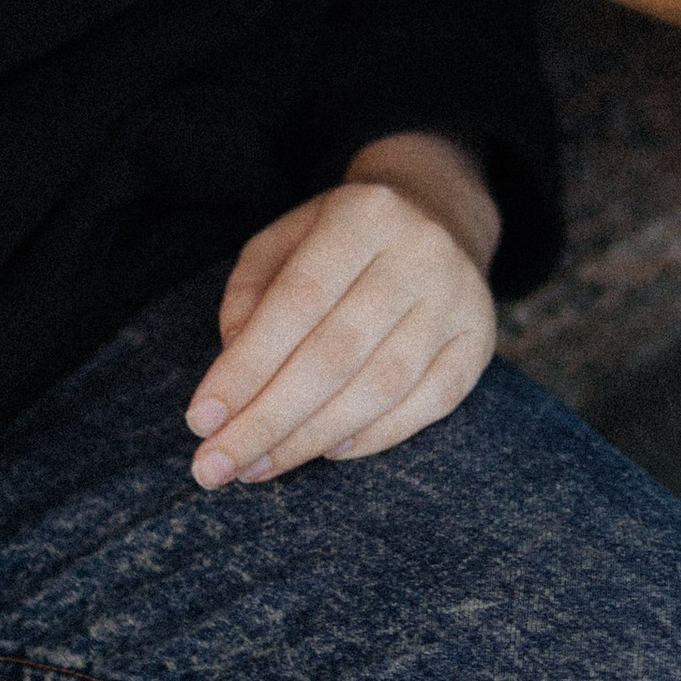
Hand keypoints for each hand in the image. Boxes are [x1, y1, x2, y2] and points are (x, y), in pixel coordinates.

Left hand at [185, 133, 500, 489]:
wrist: (438, 214)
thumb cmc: (339, 239)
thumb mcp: (284, 241)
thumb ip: (248, 299)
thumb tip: (234, 384)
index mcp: (365, 213)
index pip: (298, 300)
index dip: (247, 366)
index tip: (200, 420)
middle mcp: (421, 251)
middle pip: (337, 353)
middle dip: (269, 419)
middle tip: (217, 467)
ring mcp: (459, 297)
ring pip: (381, 386)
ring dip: (311, 438)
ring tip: (259, 467)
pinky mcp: (480, 339)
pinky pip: (430, 403)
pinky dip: (375, 437)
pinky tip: (327, 450)